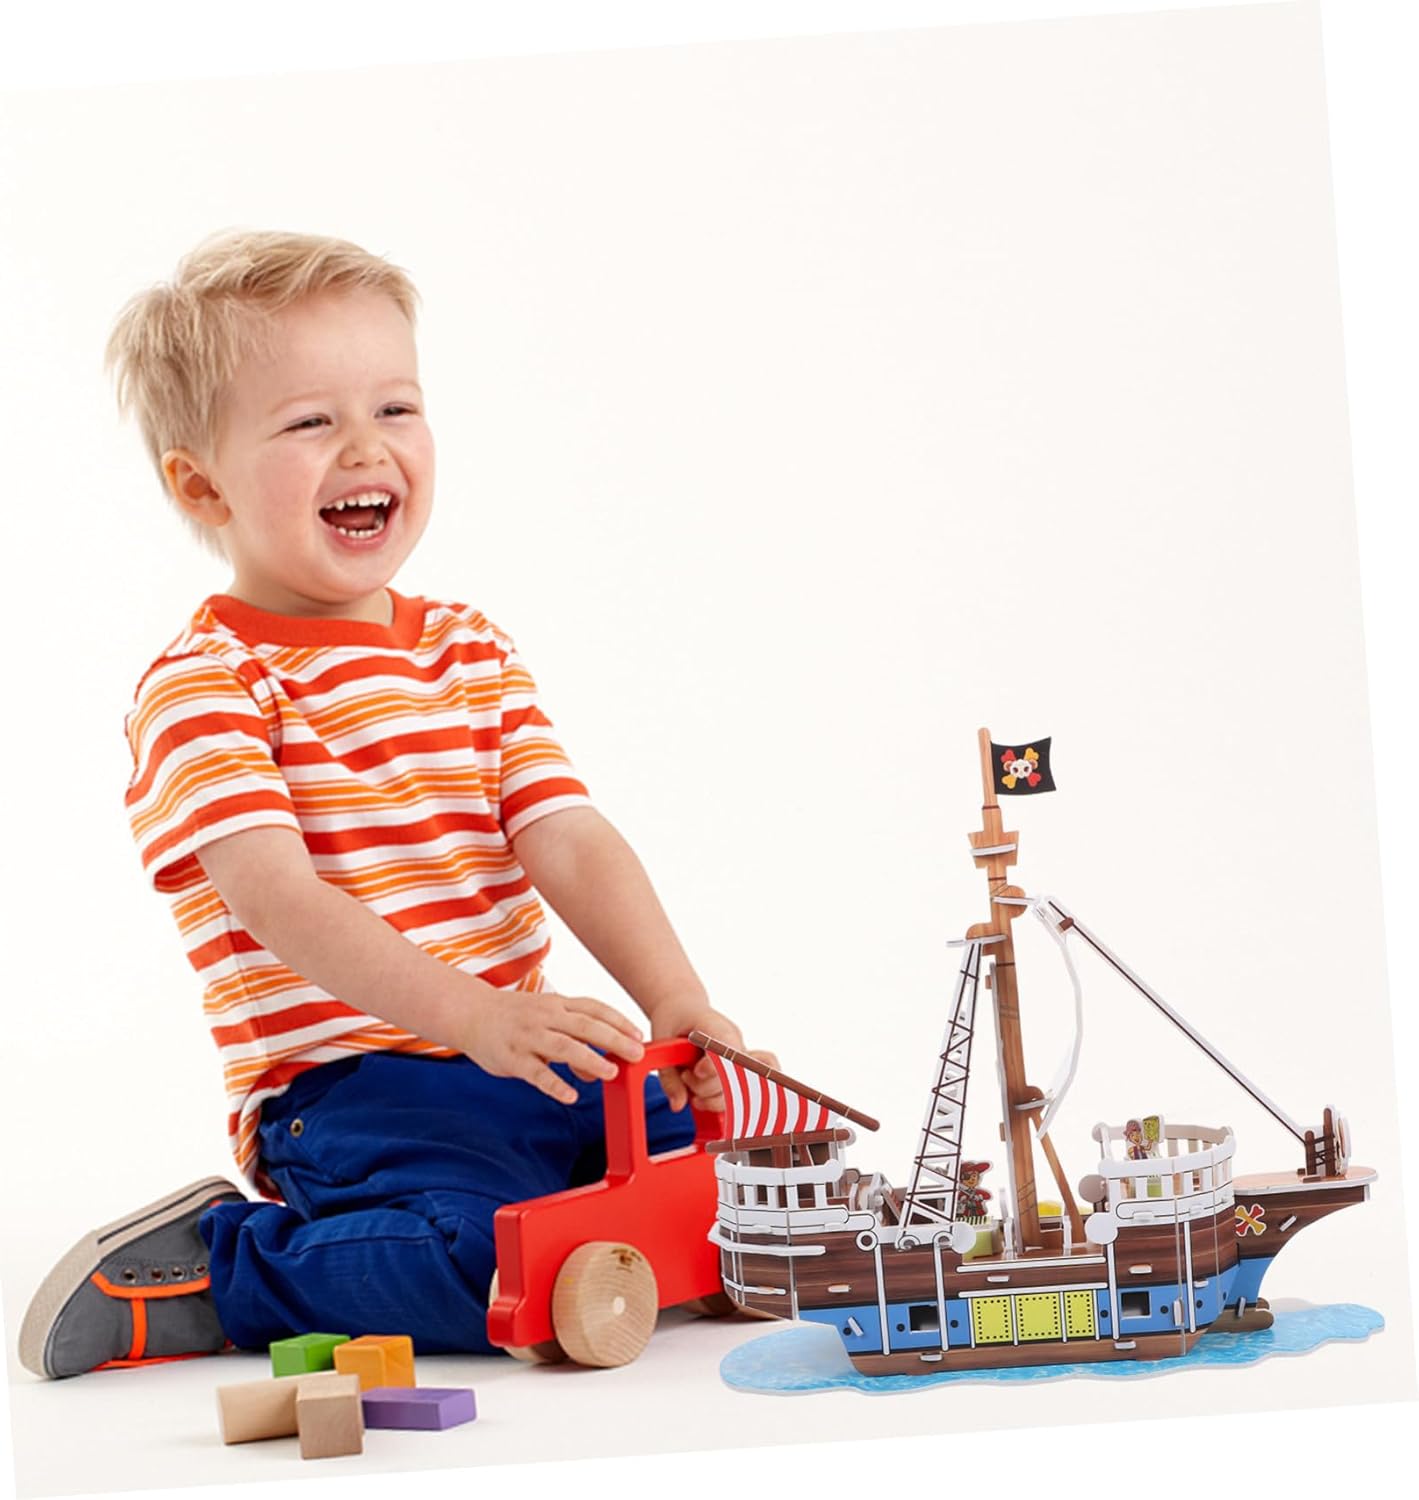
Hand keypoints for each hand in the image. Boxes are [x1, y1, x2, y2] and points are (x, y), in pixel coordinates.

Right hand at [461, 987, 644, 1104]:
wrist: (471, 1013)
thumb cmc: (516, 1017)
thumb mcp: (547, 1020)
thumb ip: (575, 1041)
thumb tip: (600, 1070)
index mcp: (557, 1005)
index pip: (594, 1008)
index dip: (618, 1020)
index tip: (639, 1034)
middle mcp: (546, 1017)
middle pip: (586, 1026)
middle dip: (614, 1039)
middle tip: (637, 1053)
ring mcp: (529, 1037)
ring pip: (564, 1047)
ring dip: (590, 1059)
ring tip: (611, 1072)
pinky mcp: (512, 1058)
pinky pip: (536, 1073)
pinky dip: (555, 1084)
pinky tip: (571, 1096)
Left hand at [650, 1002, 778, 1113]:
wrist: (683, 1005)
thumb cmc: (674, 1017)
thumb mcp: (662, 1041)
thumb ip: (669, 1076)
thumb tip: (678, 1106)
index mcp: (718, 1028)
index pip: (728, 1051)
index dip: (716, 1067)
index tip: (697, 1072)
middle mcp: (735, 1043)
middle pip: (734, 1077)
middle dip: (706, 1088)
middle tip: (685, 1075)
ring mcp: (739, 1058)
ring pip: (739, 1091)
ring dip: (711, 1098)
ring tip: (690, 1085)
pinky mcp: (736, 1070)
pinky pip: (736, 1093)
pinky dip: (717, 1101)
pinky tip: (700, 1096)